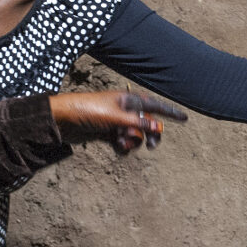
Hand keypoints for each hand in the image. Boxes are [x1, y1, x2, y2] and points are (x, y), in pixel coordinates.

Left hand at [48, 91, 186, 153]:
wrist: (61, 120)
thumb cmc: (87, 111)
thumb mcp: (114, 118)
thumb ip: (137, 124)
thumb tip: (158, 129)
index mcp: (128, 100)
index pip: (154, 105)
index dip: (170, 112)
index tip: (185, 119)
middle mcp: (124, 110)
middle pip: (147, 123)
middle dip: (149, 135)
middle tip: (151, 147)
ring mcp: (115, 122)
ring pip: (135, 135)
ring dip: (133, 141)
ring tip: (121, 142)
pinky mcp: (107, 133)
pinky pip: (123, 142)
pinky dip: (123, 146)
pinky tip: (116, 147)